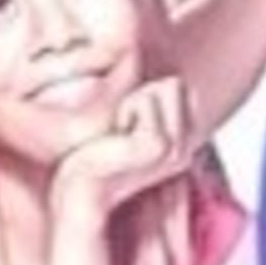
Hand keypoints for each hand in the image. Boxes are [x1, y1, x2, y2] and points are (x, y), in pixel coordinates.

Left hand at [50, 73, 191, 230]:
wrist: (80, 191)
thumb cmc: (95, 156)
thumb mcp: (127, 124)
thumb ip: (149, 102)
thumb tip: (163, 74)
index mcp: (183, 147)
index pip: (178, 87)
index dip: (145, 98)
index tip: (127, 129)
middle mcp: (185, 149)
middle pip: (176, 84)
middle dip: (141, 98)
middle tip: (121, 133)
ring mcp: (176, 149)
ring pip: (165, 88)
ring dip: (132, 104)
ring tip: (118, 137)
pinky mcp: (159, 145)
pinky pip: (145, 99)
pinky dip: (124, 110)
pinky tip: (115, 140)